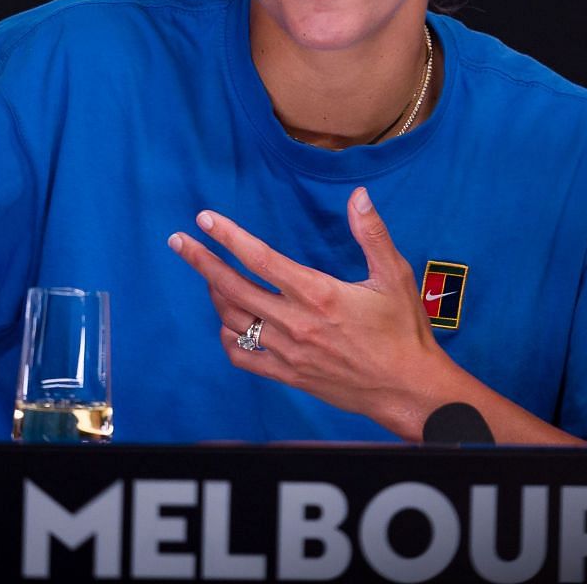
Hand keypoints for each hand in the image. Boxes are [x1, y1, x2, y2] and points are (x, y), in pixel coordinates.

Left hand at [166, 187, 456, 438]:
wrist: (408, 389)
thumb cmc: (403, 331)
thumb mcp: (394, 276)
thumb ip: (372, 234)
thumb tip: (359, 196)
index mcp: (317, 293)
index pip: (260, 259)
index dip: (229, 237)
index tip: (205, 220)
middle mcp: (295, 322)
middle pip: (232, 287)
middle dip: (201, 262)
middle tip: (179, 242)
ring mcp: (288, 352)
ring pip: (234, 320)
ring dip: (215, 295)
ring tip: (208, 275)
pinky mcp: (288, 375)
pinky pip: (243, 357)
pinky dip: (229, 337)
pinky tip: (228, 323)